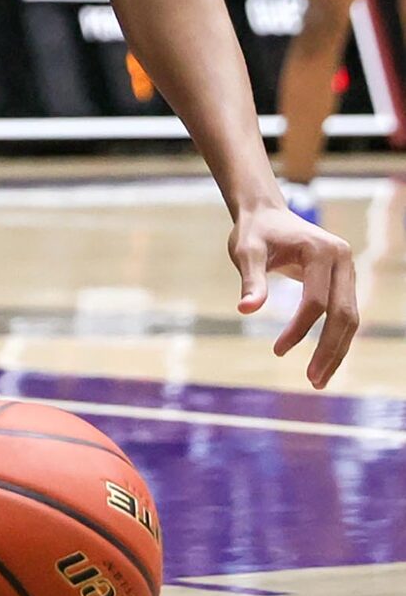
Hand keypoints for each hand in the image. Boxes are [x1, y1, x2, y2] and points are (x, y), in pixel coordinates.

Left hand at [233, 199, 358, 387]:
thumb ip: (251, 280)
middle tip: (312, 381)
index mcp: (321, 251)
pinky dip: (336, 339)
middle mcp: (343, 260)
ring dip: (337, 350)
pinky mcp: (345, 281)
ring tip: (318, 380)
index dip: (299, 328)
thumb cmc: (254, 232)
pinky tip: (324, 361)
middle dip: (329, 349)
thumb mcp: (246, 252)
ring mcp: (348, 271)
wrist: (267, 214)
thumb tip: (245, 310)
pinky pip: (345, 314)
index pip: (315, 300)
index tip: (277, 350)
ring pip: (350, 318)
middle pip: (343, 313)